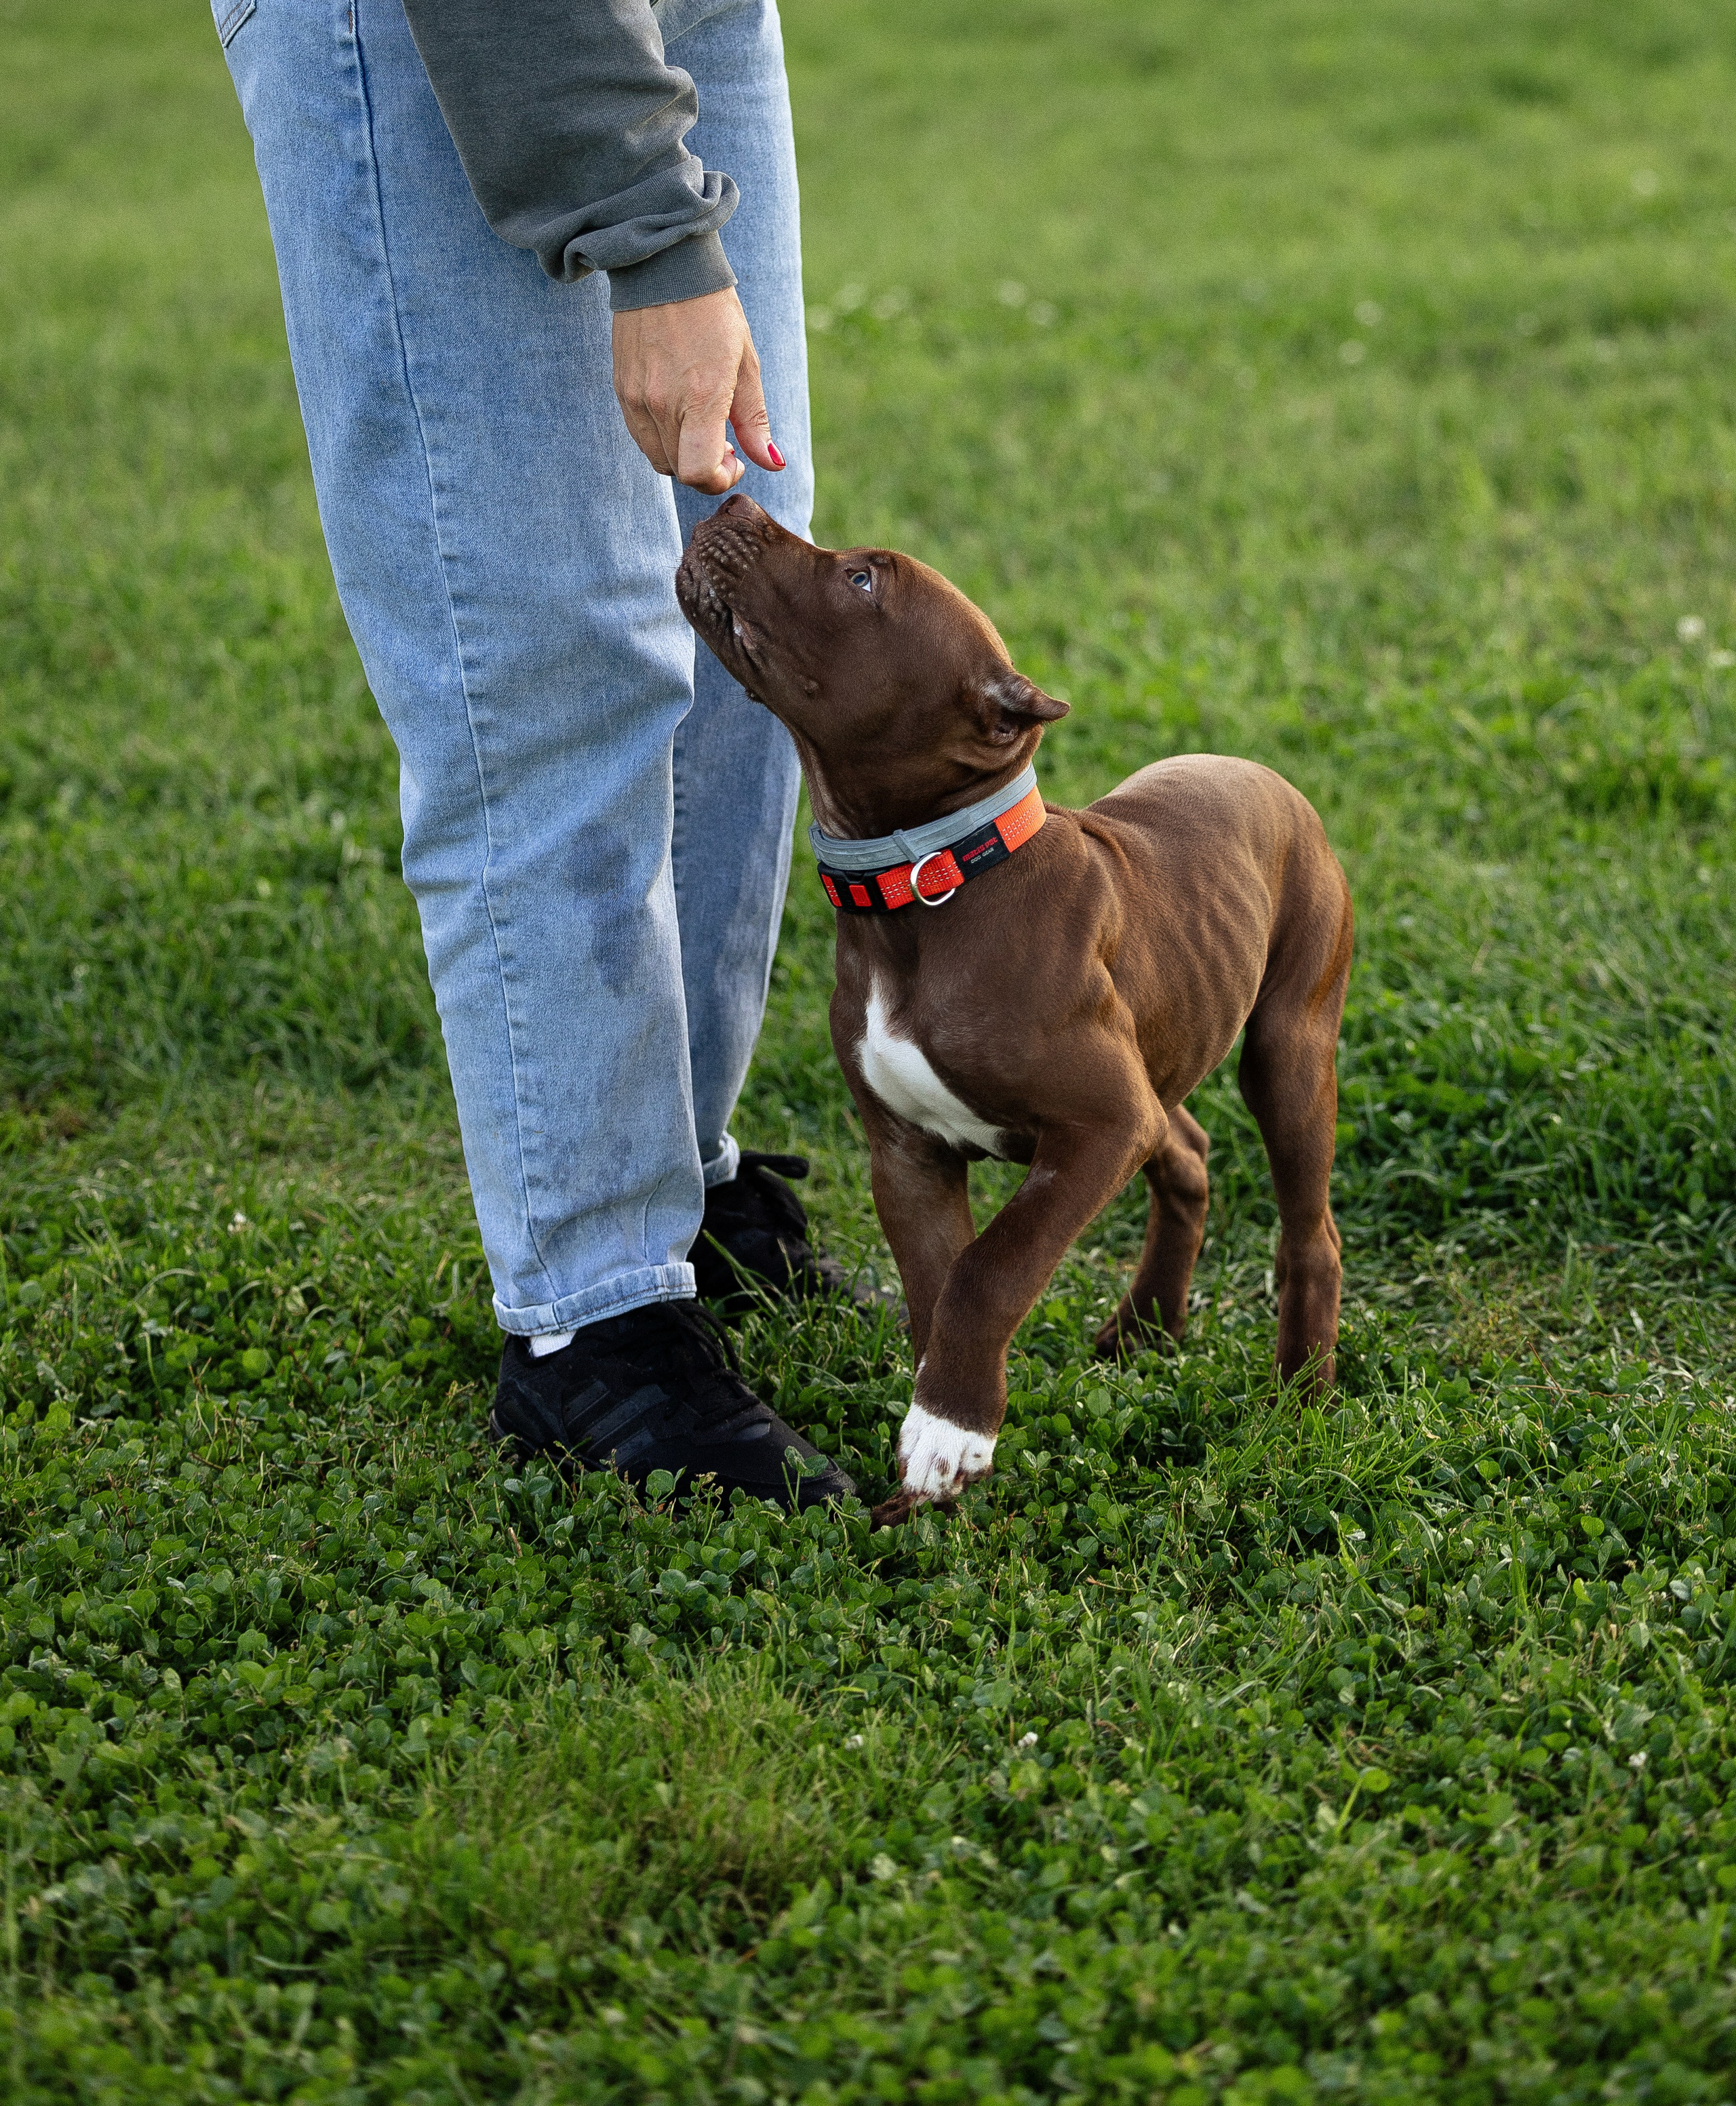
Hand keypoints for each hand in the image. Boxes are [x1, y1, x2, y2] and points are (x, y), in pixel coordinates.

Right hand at [611, 287, 784, 493]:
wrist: (665, 271)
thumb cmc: (714, 314)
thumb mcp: (746, 365)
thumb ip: (755, 421)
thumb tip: (772, 463)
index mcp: (700, 398)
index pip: (699, 471)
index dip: (720, 479)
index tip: (735, 460)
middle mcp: (663, 404)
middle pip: (680, 472)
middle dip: (707, 469)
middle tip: (725, 443)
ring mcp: (637, 399)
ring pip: (659, 459)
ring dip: (683, 457)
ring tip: (701, 427)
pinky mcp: (622, 391)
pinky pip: (641, 438)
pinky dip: (663, 440)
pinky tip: (678, 413)